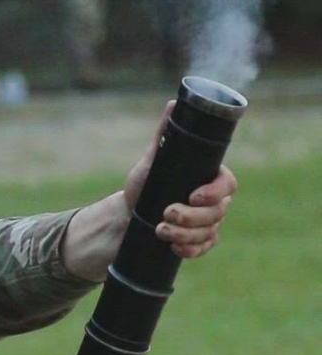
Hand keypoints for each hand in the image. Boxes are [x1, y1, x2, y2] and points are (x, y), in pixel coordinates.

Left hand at [65, 102, 237, 280]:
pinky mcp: (197, 243)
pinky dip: (189, 250)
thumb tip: (173, 104)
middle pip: (217, 212)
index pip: (226, 184)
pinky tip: (174, 248)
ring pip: (209, 232)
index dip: (214, 192)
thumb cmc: (144, 185)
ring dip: (185, 234)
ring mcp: (207, 224)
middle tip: (165, 214)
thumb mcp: (152, 160)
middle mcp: (213, 202)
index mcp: (208, 178)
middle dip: (191, 216)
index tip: (193, 196)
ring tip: (160, 230)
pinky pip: (203, 249)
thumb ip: (165, 134)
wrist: (127, 217)